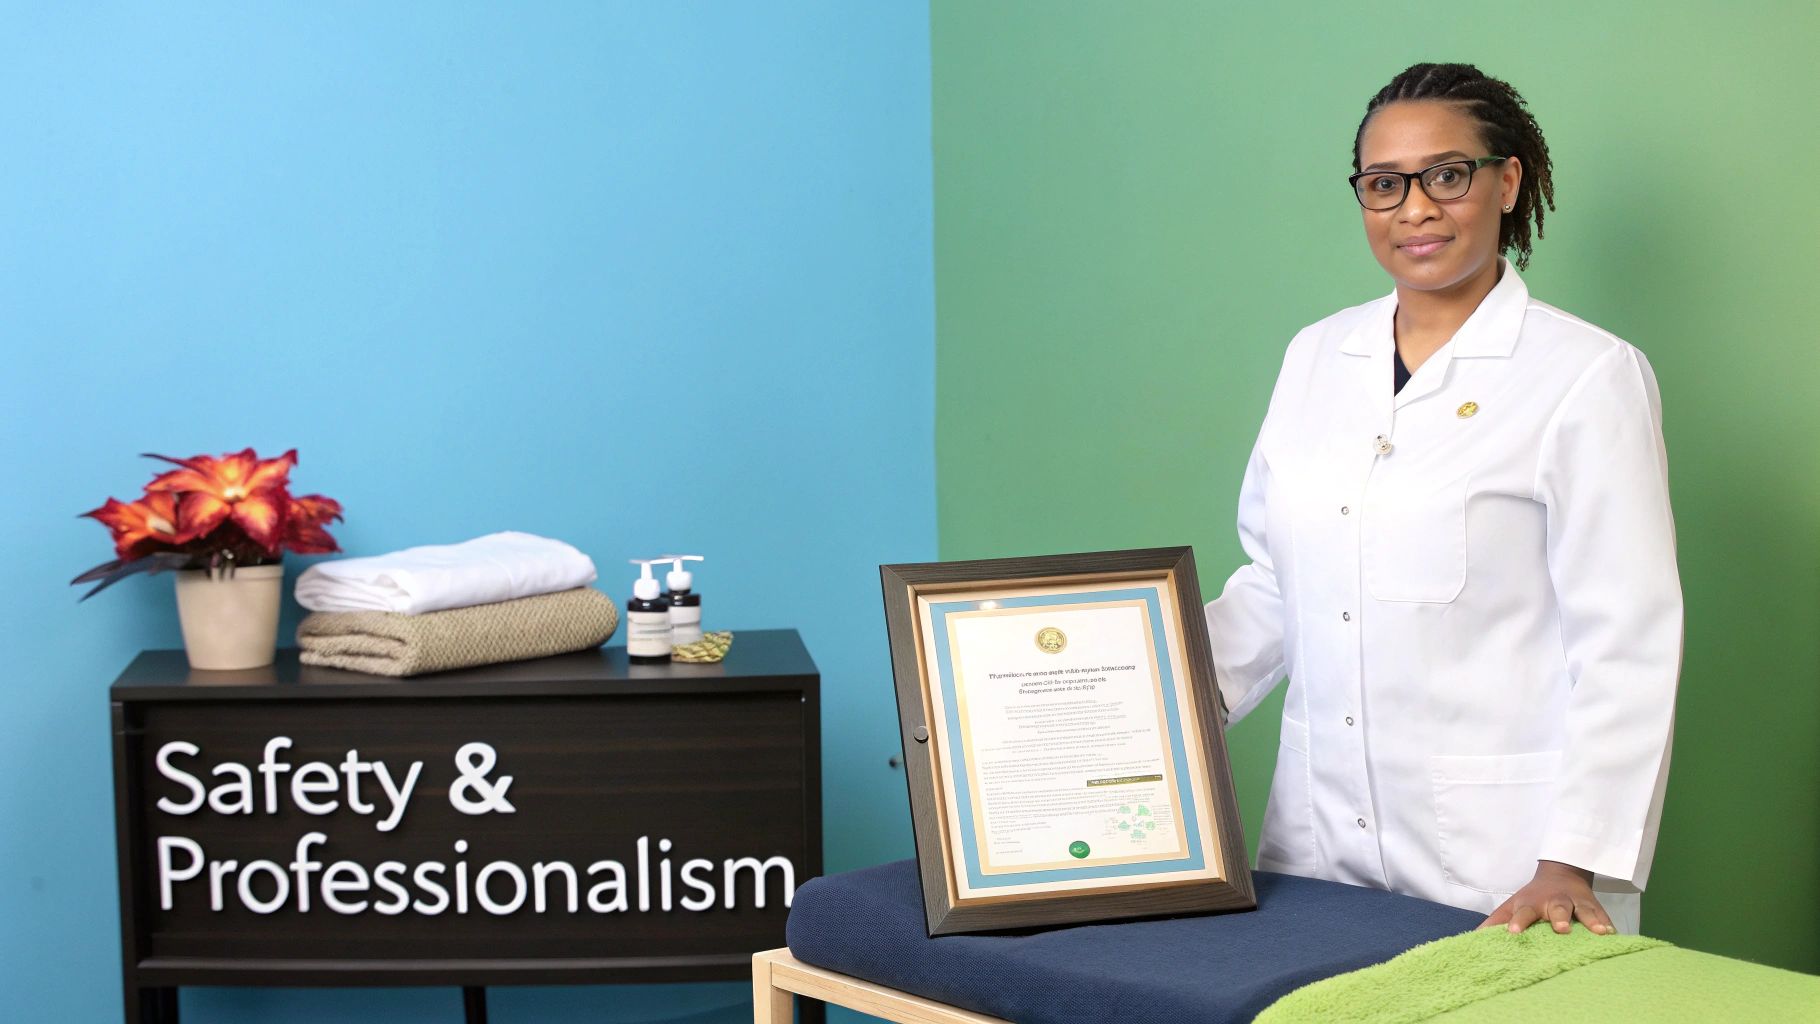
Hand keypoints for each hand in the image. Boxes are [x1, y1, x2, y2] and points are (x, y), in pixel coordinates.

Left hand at [1478, 860, 1614, 934]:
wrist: (1562, 873)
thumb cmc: (1533, 897)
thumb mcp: (1513, 904)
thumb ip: (1496, 921)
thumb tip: (1474, 937)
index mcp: (1533, 904)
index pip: (1523, 913)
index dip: (1518, 922)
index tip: (1512, 932)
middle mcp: (1556, 902)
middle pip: (1558, 908)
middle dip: (1560, 918)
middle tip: (1561, 929)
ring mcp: (1578, 904)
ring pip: (1586, 911)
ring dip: (1592, 921)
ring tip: (1600, 932)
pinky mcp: (1596, 908)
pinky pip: (1605, 917)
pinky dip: (1610, 925)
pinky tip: (1615, 935)